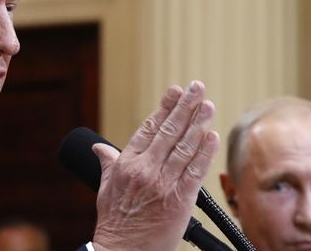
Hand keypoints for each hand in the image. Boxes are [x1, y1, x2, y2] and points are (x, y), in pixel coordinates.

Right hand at [91, 81, 219, 250]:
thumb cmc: (114, 222)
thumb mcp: (104, 188)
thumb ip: (107, 163)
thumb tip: (98, 148)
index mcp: (126, 164)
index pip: (148, 128)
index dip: (164, 108)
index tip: (175, 91)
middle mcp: (145, 170)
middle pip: (168, 131)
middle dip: (185, 107)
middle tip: (197, 88)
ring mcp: (163, 184)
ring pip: (184, 147)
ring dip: (198, 124)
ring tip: (208, 106)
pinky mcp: (180, 200)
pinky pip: (195, 172)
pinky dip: (204, 153)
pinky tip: (211, 136)